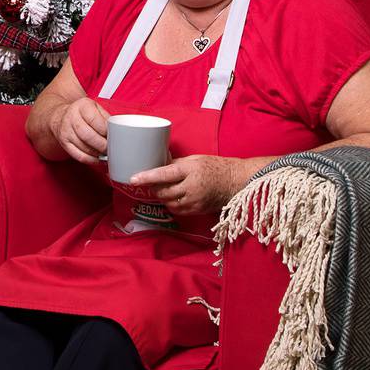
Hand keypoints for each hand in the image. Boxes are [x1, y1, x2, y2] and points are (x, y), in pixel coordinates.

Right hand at [51, 96, 109, 165]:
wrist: (61, 116)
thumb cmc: (83, 113)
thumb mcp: (95, 107)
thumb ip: (106, 117)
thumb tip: (117, 132)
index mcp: (82, 106)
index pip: (95, 120)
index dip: (105, 131)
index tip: (113, 136)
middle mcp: (71, 118)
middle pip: (88, 136)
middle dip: (102, 145)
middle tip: (111, 148)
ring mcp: (66, 132)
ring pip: (83, 147)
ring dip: (98, 154)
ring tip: (106, 154)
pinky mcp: (64, 143)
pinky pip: (78, 156)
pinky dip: (91, 160)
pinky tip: (98, 159)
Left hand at [126, 155, 246, 217]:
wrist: (236, 181)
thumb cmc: (215, 166)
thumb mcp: (195, 159)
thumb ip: (176, 164)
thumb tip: (157, 164)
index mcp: (190, 170)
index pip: (164, 174)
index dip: (147, 177)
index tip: (133, 179)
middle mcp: (191, 186)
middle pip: (163, 191)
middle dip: (154, 188)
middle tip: (151, 183)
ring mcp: (195, 200)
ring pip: (168, 202)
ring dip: (162, 196)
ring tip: (163, 189)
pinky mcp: (197, 210)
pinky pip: (177, 210)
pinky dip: (171, 204)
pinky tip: (173, 197)